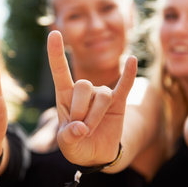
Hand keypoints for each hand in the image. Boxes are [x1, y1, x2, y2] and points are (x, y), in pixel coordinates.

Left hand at [47, 30, 137, 165]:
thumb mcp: (66, 145)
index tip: (55, 33)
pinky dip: (129, 74)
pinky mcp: (119, 102)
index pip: (60, 71)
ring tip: (92, 129)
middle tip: (81, 129)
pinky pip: (125, 86)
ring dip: (96, 116)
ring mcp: (102, 95)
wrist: (96, 154)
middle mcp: (84, 91)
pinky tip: (132, 60)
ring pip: (102, 96)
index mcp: (65, 96)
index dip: (56, 53)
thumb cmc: (76, 145)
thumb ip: (68, 137)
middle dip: (81, 110)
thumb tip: (80, 128)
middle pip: (83, 85)